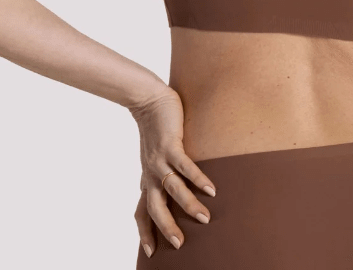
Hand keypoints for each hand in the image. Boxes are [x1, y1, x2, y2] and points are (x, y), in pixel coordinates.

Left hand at [130, 88, 216, 254]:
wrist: (148, 101)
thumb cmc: (155, 128)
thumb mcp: (155, 155)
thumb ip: (163, 171)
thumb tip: (174, 184)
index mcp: (147, 178)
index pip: (142, 211)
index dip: (145, 231)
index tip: (150, 252)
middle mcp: (151, 173)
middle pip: (155, 208)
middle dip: (166, 228)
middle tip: (180, 245)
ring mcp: (159, 160)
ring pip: (173, 189)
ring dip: (188, 205)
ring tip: (204, 218)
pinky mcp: (170, 145)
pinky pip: (184, 167)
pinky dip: (197, 179)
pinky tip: (210, 189)